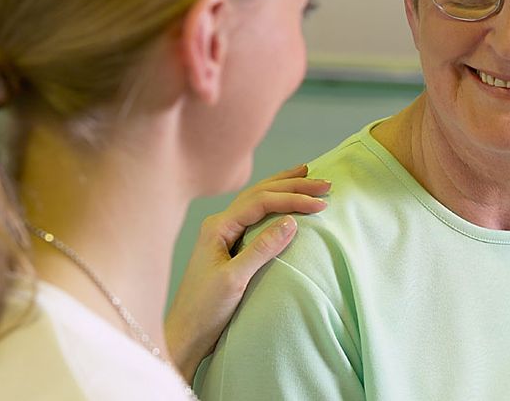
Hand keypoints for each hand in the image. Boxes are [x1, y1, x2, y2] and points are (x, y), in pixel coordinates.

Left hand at [164, 164, 328, 379]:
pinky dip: (274, 204)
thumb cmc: (205, 310)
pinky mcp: (228, 246)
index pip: (262, 202)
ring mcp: (223, 234)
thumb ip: (262, 248)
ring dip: (283, 188)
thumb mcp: (235, 279)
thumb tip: (291, 221)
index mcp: (218, 227)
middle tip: (324, 182)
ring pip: (257, 201)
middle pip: (260, 193)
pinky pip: (255, 216)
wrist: (185, 334)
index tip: (321, 203)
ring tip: (306, 176)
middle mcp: (220, 224)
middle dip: (293, 185)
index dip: (293, 199)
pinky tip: (283, 201)